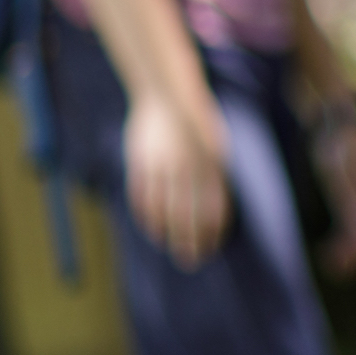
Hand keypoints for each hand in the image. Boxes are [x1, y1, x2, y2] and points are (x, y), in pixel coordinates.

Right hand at [125, 89, 230, 265]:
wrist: (167, 94)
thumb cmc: (198, 125)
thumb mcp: (216, 147)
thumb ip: (215, 178)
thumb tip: (215, 214)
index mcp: (211, 162)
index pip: (213, 207)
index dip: (212, 232)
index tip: (211, 248)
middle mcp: (187, 166)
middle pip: (187, 215)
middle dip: (189, 241)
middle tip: (191, 260)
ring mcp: (161, 165)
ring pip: (161, 209)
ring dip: (166, 233)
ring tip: (170, 246)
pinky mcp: (139, 162)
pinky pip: (142, 197)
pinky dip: (147, 217)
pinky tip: (152, 228)